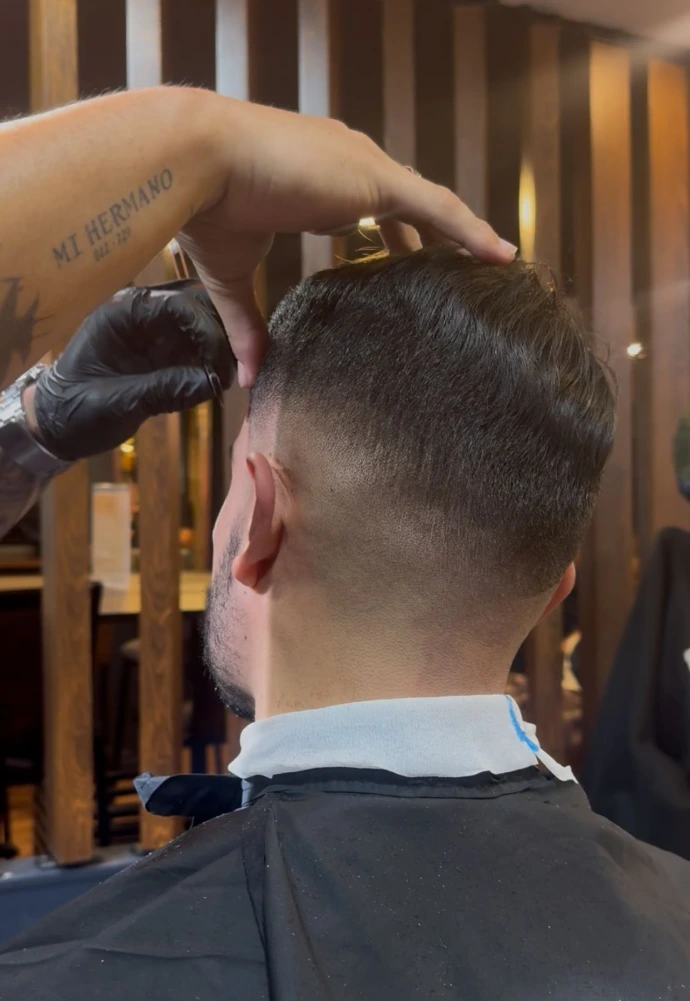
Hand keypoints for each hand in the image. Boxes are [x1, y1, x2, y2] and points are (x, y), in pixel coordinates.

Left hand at [32, 280, 233, 461]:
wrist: (59, 426)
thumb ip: (163, 390)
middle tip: (238, 373)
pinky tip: (220, 384)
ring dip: (224, 349)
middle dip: (224, 336)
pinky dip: (216, 363)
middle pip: (200, 307)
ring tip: (229, 381)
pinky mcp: (167, 352)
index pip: (180, 305)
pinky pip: (202, 348)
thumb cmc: (76, 411)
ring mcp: (158, 332)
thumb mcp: (117, 404)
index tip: (223, 367)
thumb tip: (214, 383)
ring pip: (207, 325)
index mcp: (124, 313)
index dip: (210, 331)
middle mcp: (145, 313)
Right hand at [180, 101, 516, 386]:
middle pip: (403, 207)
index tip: (396, 268)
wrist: (198, 161)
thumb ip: (249, 324)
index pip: (364, 211)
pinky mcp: (376, 179)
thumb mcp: (232, 276)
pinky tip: (501, 256)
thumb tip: (246, 376)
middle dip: (424, 241)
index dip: (384, 239)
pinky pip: (439, 208)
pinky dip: (471, 231)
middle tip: (445, 277)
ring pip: (429, 206)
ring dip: (457, 237)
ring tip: (488, 268)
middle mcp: (346, 166)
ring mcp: (364, 167)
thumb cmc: (206, 208)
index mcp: (315, 182)